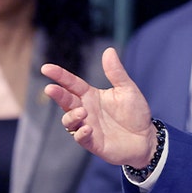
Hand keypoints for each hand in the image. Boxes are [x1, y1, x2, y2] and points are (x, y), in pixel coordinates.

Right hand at [42, 47, 155, 166]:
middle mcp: (85, 110)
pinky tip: (88, 128)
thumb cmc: (135, 112)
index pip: (71, 83)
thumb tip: (109, 50)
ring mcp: (87, 126)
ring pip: (69, 120)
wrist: (145, 138)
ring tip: (82, 112)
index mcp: (91, 95)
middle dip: (57, 94)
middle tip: (50, 88)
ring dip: (71, 116)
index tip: (46, 68)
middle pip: (65, 101)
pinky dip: (81, 133)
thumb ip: (116, 72)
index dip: (59, 75)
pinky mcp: (93, 142)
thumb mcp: (127, 89)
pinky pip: (80, 138)